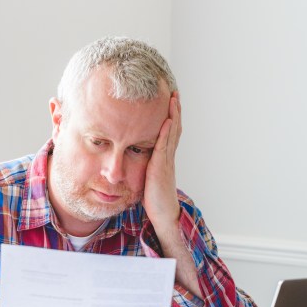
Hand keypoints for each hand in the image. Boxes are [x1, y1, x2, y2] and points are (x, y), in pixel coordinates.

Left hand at [142, 91, 181, 228]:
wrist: (163, 214)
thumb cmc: (153, 198)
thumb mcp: (146, 176)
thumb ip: (143, 164)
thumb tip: (132, 153)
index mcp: (164, 157)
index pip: (168, 132)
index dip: (170, 116)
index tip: (169, 100)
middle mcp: (167, 156)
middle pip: (174, 127)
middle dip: (174, 110)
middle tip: (174, 92)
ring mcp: (166, 160)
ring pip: (172, 133)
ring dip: (173, 115)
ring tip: (173, 99)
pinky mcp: (161, 167)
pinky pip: (164, 146)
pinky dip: (167, 132)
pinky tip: (167, 120)